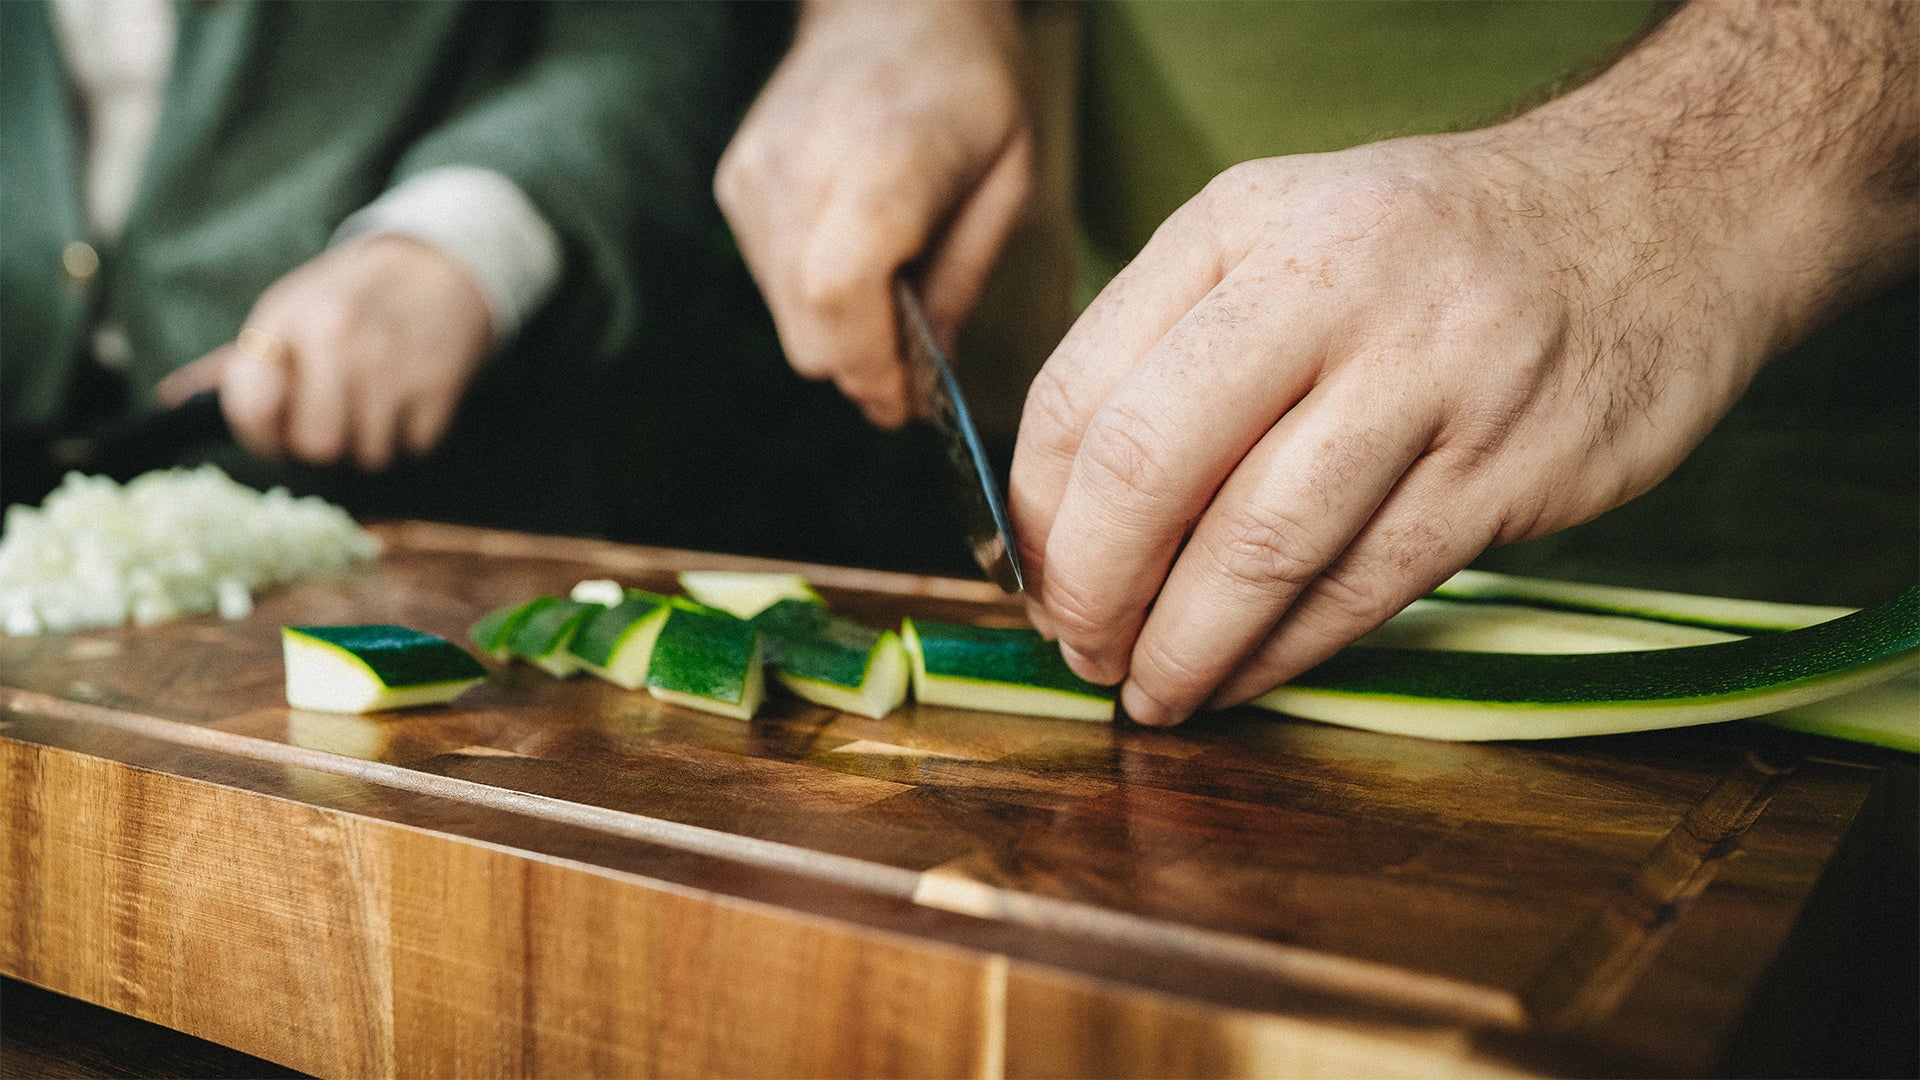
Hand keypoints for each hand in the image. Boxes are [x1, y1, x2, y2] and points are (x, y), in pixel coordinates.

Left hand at [157, 235, 493, 470]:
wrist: (441, 266)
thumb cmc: (352, 298)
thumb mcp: (292, 309)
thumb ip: (239, 363)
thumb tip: (172, 399)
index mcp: (289, 320)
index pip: (251, 408)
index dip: (262, 433)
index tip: (278, 425)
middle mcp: (338, 339)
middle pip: (317, 446)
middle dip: (325, 443)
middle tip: (336, 417)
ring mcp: (392, 363)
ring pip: (369, 455)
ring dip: (370, 441)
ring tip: (375, 404)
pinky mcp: (439, 382)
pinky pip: (414, 447)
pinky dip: (411, 435)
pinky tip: (409, 399)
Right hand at [714, 0, 1032, 427]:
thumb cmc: (970, 81)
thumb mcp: (1010, 181)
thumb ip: (964, 282)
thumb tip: (932, 378)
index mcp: (879, 167)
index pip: (839, 303)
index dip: (872, 372)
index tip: (910, 404)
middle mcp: (798, 173)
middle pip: (807, 333)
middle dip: (862, 367)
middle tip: (911, 367)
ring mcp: (755, 178)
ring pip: (784, 316)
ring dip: (839, 329)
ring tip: (891, 288)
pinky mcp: (734, 182)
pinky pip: (769, 278)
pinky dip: (812, 290)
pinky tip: (855, 251)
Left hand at [1009, 131, 1814, 726]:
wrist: (1661, 212)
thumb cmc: (1435, 247)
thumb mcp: (1288, 231)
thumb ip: (1175, 342)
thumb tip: (1067, 511)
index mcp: (1242, 224)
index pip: (1083, 386)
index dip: (1036, 510)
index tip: (1032, 575)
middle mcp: (1327, 283)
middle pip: (1152, 467)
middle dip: (1092, 588)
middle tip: (1078, 648)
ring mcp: (1428, 375)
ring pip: (1259, 546)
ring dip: (1184, 644)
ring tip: (1150, 691)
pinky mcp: (1507, 465)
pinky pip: (1363, 587)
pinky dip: (1284, 652)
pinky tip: (1242, 677)